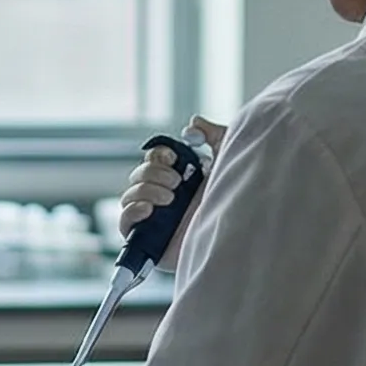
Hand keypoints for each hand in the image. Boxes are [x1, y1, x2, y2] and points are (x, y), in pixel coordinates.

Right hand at [118, 115, 225, 271]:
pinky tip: (150, 210)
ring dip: (146, 190)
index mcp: (182, 180)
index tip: (174, 158)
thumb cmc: (240, 201)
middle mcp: (166, 199)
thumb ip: (215, 136)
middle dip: (154, 172)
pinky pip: (124, 222)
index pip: (154, 159)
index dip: (158, 154)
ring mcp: (155, 220)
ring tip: (171, 199)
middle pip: (138, 174)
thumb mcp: (231, 160)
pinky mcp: (148, 241)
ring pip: (129, 195)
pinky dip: (132, 211)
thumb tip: (193, 123)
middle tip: (177, 183)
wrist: (241, 238)